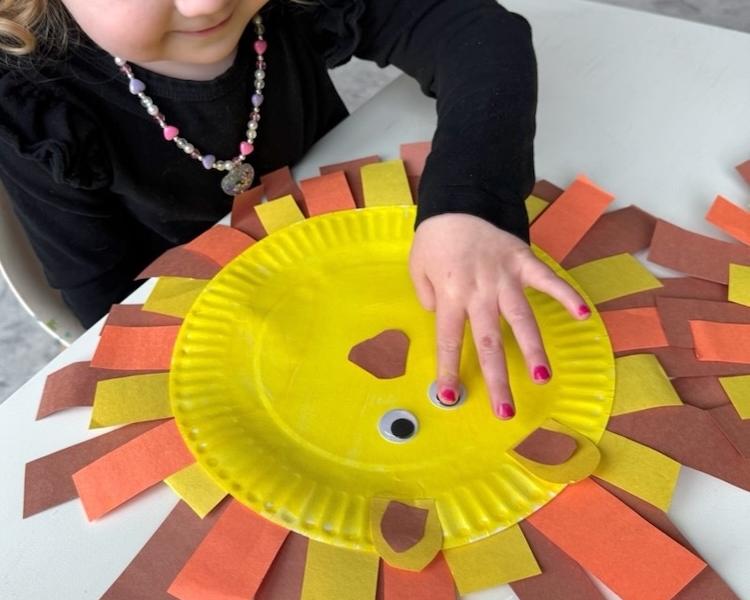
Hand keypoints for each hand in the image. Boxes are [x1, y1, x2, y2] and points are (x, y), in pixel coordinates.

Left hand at [409, 213, 590, 418]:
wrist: (457, 202)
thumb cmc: (434, 241)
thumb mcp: (417, 270)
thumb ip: (428, 299)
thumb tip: (443, 320)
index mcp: (450, 295)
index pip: (450, 339)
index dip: (450, 369)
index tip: (452, 396)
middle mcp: (479, 291)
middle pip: (489, 341)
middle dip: (497, 378)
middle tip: (505, 410)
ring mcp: (504, 277)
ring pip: (521, 318)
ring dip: (532, 349)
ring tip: (541, 377)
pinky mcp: (524, 261)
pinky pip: (547, 280)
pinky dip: (565, 295)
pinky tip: (581, 315)